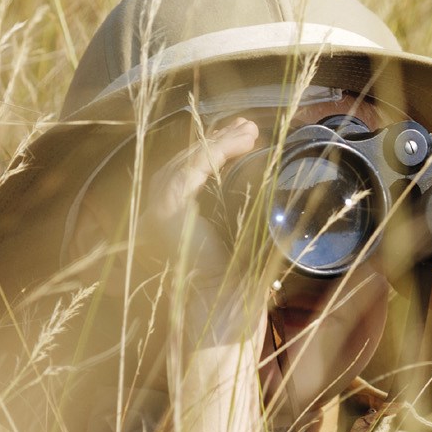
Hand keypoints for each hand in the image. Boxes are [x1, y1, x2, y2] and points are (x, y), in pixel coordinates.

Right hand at [133, 116, 264, 338]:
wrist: (225, 305)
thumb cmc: (238, 279)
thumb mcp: (244, 234)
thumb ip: (246, 210)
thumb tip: (272, 187)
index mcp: (173, 216)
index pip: (187, 169)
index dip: (212, 147)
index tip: (243, 133)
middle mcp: (159, 211)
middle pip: (185, 160)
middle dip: (217, 138)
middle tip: (248, 125)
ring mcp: (158, 210)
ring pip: (188, 161)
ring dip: (220, 142)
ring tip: (250, 131)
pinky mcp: (167, 212)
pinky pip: (191, 170)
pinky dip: (216, 152)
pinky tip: (240, 142)